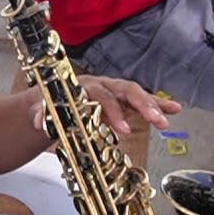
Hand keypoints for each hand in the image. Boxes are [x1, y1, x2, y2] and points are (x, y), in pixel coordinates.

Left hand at [31, 75, 181, 134]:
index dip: (113, 111)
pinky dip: (158, 103)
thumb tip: (38, 122)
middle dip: (141, 104)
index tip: (122, 129)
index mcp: (83, 86)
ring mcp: (113, 91)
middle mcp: (101, 84)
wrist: (49, 99)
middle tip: (155, 121)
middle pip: (124, 89)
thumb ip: (41, 115)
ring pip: (136, 93)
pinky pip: (142, 100)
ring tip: (168, 119)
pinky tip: (175, 109)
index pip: (101, 95)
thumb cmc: (47, 104)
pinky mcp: (121, 99)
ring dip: (153, 105)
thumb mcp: (40, 110)